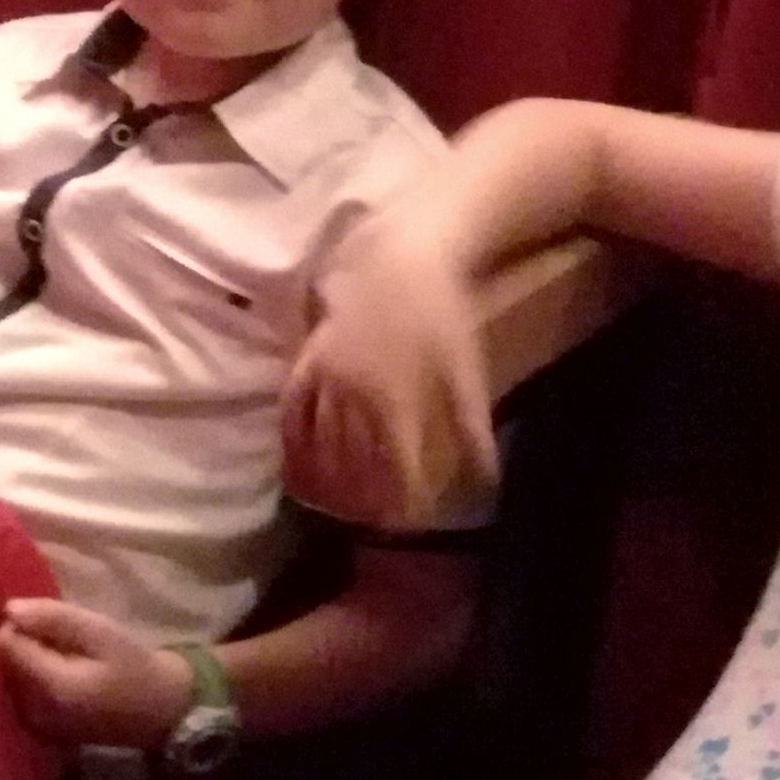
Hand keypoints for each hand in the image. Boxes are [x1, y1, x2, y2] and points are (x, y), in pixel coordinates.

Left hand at [0, 600, 191, 748]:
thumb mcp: (101, 632)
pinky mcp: (39, 729)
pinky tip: (60, 672)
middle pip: (1, 663)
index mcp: (48, 689)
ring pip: (7, 678)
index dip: (16, 625)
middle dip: (21, 642)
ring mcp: (34, 725)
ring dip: (26, 659)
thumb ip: (55, 619)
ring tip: (61, 652)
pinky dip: (31, 677)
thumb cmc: (135, 668)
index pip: (3, 646)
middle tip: (58, 635)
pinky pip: (18, 693)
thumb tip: (9, 609)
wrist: (161, 713)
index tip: (44, 618)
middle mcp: (32, 712)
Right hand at [283, 212, 501, 530]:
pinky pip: (292, 409)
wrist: (398, 256)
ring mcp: (324, 378)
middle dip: (364, 497)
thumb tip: (488, 481)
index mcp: (395, 401)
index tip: (409, 523)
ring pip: (320, 442)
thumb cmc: (441, 313)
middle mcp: (354, 396)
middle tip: (371, 521)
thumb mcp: (465, 372)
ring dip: (328, 479)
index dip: (404, 501)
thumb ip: (473, 429)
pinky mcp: (307, 360)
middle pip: (355, 461)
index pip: (397, 467)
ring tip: (336, 507)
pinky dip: (292, 442)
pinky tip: (295, 467)